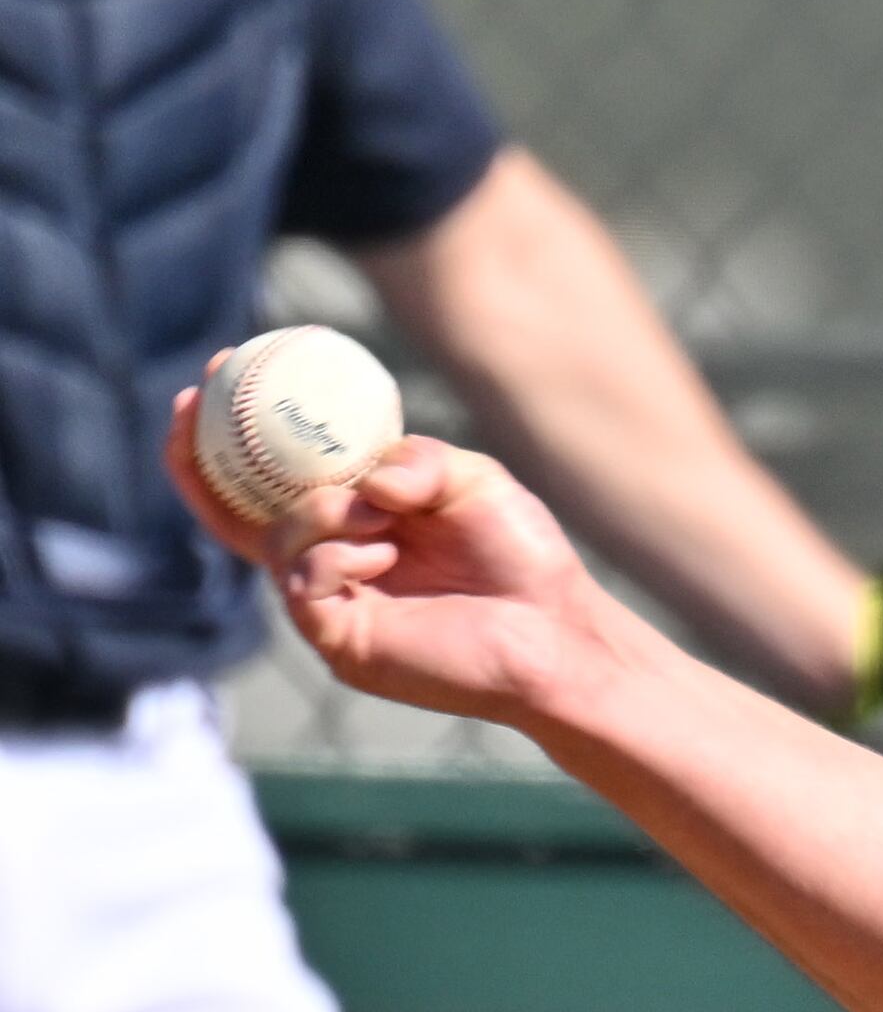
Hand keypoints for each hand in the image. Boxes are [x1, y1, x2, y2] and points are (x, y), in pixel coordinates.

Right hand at [166, 389, 617, 729]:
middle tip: (193, 404)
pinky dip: (337, 557)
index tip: (221, 369)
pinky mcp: (339, 642)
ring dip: (318, 512)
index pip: (274, 476)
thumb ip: (415, 461)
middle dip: (201, 457)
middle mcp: (332, 560)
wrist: (560, 633)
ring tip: (379, 515)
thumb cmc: (523, 558)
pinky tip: (385, 553)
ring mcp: (331, 603)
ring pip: (274, 543)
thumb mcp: (472, 480)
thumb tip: (366, 482)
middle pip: (237, 511)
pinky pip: (302, 585)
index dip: (235, 429)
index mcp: (356, 520)